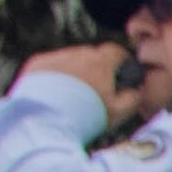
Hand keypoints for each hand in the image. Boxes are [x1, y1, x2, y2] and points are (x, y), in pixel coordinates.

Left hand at [21, 42, 143, 113]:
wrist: (45, 120)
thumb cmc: (85, 117)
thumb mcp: (118, 113)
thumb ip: (133, 98)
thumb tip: (136, 91)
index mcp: (100, 62)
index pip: (116, 51)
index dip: (122, 61)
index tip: (122, 71)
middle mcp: (77, 53)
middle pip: (92, 54)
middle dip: (96, 67)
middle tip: (96, 89)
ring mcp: (55, 57)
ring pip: (70, 59)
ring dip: (75, 71)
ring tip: (72, 94)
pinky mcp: (36, 64)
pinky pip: (51, 65)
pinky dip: (55, 74)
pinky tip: (55, 93)